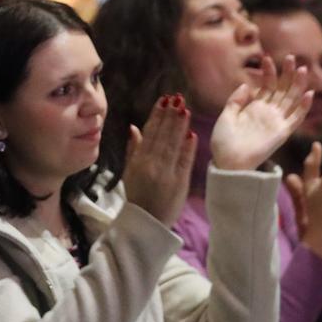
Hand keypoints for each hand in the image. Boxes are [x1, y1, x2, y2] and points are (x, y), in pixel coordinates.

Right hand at [122, 95, 195, 226]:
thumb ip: (133, 149)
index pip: (149, 133)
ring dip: (179, 126)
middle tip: (177, 98)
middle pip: (162, 135)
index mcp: (138, 160)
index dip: (157, 116)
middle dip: (170, 116)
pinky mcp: (180, 183)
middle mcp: (152, 164)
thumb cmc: (137, 197)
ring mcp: (166, 173)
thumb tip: (133, 127)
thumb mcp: (129, 172)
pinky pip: (184, 161)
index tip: (163, 100)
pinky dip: (188, 148)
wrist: (145, 224)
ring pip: (173, 144)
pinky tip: (192, 133)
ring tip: (185, 109)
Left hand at [211, 54, 312, 170]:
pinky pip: (296, 119)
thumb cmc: (223, 141)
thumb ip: (236, 100)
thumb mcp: (226, 115)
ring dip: (298, 85)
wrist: (227, 162)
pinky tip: (309, 93)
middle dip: (287, 74)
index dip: (268, 73)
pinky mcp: (282, 133)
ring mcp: (276, 122)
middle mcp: (268, 113)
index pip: (266, 86)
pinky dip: (304, 107)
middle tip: (292, 57)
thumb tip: (247, 84)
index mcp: (254, 108)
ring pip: (291, 100)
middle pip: (282, 90)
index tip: (266, 58)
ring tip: (302, 69)